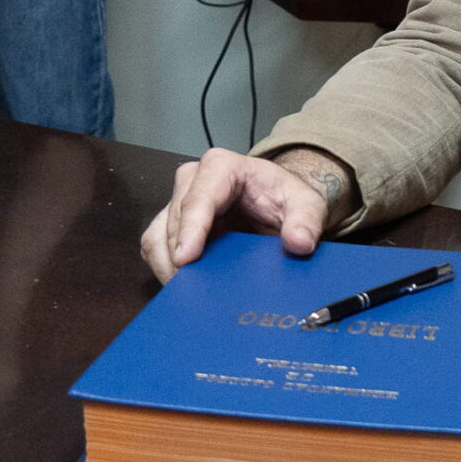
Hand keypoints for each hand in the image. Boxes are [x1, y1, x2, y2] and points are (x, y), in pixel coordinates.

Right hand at [137, 148, 344, 283]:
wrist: (277, 201)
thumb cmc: (284, 197)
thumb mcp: (305, 204)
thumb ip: (305, 221)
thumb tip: (298, 242)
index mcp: (222, 167)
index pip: (198, 198)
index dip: (190, 228)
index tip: (187, 258)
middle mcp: (193, 180)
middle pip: (173, 221)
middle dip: (180, 257)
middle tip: (193, 291)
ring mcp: (178, 203)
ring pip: (156, 237)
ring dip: (168, 267)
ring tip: (188, 295)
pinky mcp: (171, 225)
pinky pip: (155, 249)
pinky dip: (164, 270)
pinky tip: (185, 289)